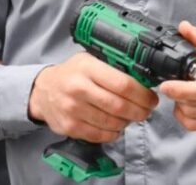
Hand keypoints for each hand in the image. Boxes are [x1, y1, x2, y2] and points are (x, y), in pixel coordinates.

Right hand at [28, 52, 158, 142]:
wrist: (43, 90)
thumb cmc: (73, 73)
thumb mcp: (91, 59)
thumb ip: (114, 66)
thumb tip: (144, 77)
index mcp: (88, 68)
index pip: (123, 84)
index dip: (143, 94)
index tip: (152, 98)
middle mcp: (79, 88)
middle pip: (120, 106)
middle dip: (140, 110)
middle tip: (147, 110)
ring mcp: (72, 109)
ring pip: (112, 122)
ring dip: (128, 122)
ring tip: (133, 116)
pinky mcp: (69, 127)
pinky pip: (100, 135)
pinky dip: (114, 133)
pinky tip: (117, 125)